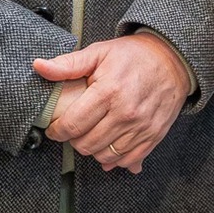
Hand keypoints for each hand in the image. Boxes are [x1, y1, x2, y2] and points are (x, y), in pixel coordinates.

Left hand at [35, 32, 191, 172]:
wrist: (173, 60)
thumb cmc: (134, 56)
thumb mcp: (99, 52)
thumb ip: (68, 64)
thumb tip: (39, 66)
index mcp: (108, 92)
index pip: (73, 125)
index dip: (57, 131)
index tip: (55, 129)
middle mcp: (126, 113)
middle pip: (86, 144)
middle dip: (74, 140)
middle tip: (75, 129)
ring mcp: (141, 127)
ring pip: (105, 156)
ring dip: (93, 149)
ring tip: (92, 135)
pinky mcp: (154, 136)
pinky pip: (127, 160)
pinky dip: (115, 159)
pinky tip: (110, 146)